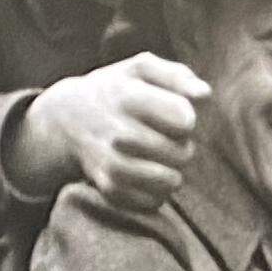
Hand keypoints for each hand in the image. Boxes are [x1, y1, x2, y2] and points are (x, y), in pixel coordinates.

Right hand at [21, 52, 205, 211]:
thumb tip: (204, 95)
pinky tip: (150, 176)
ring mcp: (110, 163)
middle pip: (181, 153)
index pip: (183, 119)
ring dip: (175, 172)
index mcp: (126, 96)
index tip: (175, 116)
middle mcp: (116, 133)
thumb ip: (178, 76)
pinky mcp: (108, 187)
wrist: (66, 119)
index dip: (187, 118)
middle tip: (168, 139)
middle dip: (183, 147)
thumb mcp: (141, 69)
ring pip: (169, 181)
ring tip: (164, 160)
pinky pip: (152, 201)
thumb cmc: (118, 90)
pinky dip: (158, 193)